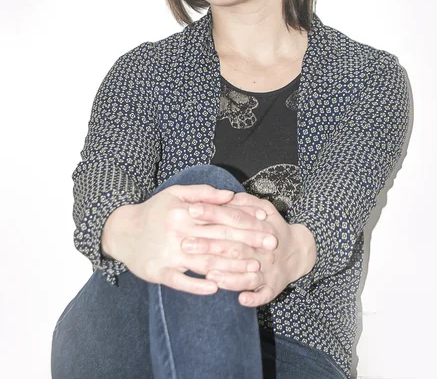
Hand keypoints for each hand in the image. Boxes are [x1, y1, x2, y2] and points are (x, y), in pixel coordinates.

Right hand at [105, 183, 274, 295]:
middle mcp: (179, 232)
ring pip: (205, 262)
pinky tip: (216, 288)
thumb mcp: (175, 193)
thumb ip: (203, 193)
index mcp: (185, 212)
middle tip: (271, 247)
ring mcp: (169, 253)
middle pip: (219, 239)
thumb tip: (229, 195)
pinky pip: (180, 281)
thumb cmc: (154, 211)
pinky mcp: (159, 272)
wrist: (122, 231)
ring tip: (254, 269)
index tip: (266, 224)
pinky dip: (198, 285)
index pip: (221, 217)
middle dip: (248, 243)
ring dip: (232, 266)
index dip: (246, 221)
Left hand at [184, 192, 316, 306]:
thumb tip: (224, 195)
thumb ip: (245, 202)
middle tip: (185, 244)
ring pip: (249, 273)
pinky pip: (264, 295)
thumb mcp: (264, 208)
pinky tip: (241, 299)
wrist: (298, 251)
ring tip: (208, 275)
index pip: (234, 217)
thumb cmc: (273, 227)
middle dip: (210, 246)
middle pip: (235, 247)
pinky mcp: (273, 287)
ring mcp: (269, 269)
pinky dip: (254, 297)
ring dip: (230, 276)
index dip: (213, 212)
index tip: (191, 209)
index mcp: (260, 226)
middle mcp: (263, 248)